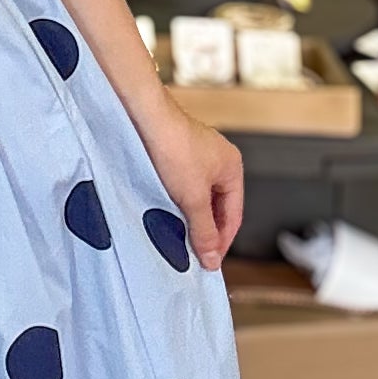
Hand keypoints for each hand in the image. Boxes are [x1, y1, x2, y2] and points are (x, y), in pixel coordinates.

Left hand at [140, 103, 244, 272]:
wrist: (143, 117)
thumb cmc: (173, 146)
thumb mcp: (193, 198)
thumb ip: (204, 230)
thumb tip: (212, 258)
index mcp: (232, 168)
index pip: (234, 215)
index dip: (223, 241)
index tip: (210, 261)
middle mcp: (218, 160)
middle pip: (217, 206)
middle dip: (206, 230)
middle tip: (194, 253)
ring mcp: (197, 156)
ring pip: (198, 197)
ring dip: (190, 216)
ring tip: (178, 236)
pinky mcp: (175, 153)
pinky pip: (182, 186)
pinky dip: (177, 202)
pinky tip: (165, 212)